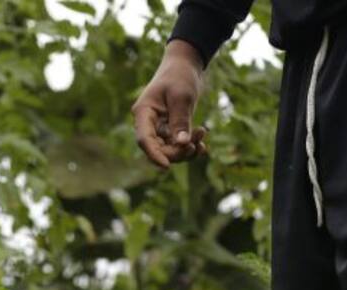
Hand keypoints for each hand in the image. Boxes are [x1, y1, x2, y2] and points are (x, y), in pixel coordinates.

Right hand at [131, 40, 208, 169]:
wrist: (185, 65)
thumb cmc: (180, 76)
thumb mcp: (181, 97)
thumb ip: (180, 121)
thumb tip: (182, 144)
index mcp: (144, 113)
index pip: (144, 140)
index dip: (154, 155)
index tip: (167, 167)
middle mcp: (149, 123)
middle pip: (159, 149)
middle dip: (179, 151)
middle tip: (198, 139)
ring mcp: (160, 128)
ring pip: (170, 151)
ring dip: (187, 149)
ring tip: (202, 133)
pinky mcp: (171, 130)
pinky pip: (178, 147)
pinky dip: (191, 148)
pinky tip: (203, 145)